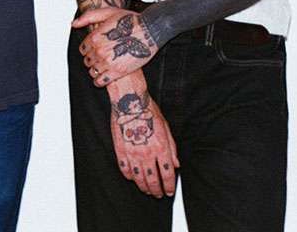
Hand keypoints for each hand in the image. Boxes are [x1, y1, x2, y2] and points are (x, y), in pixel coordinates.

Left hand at [74, 7, 158, 84]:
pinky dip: (99, 81)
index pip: (83, 48)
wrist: (150, 30)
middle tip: (100, 58)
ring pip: (92, 71)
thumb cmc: (131, 20)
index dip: (88, 49)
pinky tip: (103, 77)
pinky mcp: (117, 71)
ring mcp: (107, 61)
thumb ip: (88, 17)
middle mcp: (99, 50)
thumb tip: (75, 24)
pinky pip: (100, 81)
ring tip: (103, 67)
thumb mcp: (108, 12)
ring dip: (96, 70)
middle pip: (87, 60)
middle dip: (92, 59)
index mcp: (96, 37)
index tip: (94, 49)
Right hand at [106, 75, 178, 197]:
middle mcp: (147, 153)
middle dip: (157, 190)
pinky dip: (129, 176)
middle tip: (158, 195)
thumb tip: (176, 164)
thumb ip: (172, 147)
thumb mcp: (166, 127)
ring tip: (146, 190)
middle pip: (153, 179)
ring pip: (139, 177)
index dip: (169, 186)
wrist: (129, 101)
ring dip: (143, 187)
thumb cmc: (148, 111)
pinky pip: (125, 169)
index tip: (169, 191)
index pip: (167, 174)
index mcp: (161, 148)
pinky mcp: (120, 150)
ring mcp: (133, 152)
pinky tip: (132, 178)